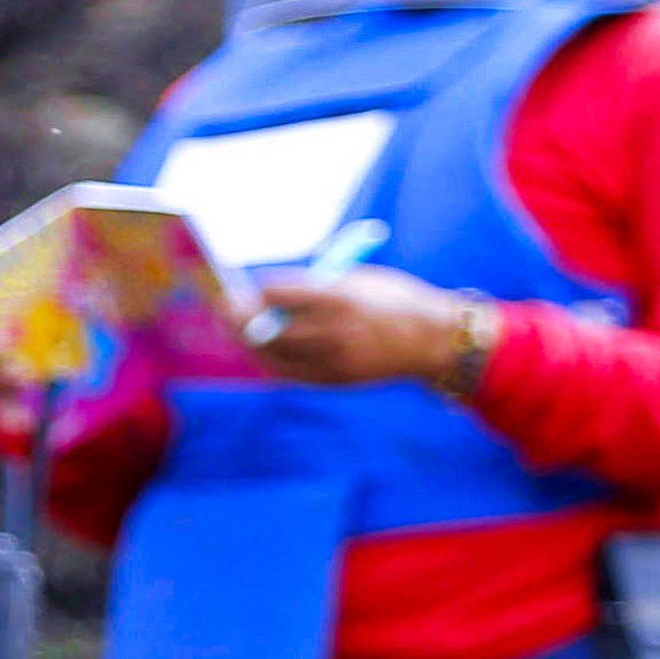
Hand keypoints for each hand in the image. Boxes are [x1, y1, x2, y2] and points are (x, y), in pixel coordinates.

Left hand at [245, 265, 479, 389]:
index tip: (242, 287)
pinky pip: (290, 374)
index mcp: (339, 296)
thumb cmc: (393, 299)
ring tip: (237, 329)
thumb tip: (267, 292)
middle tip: (224, 308)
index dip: (254, 290)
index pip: (275, 293)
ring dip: (249, 341)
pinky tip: (262, 351)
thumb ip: (314, 285)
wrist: (435, 339)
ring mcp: (334, 360)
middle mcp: (334, 330)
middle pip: (267, 327)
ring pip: (273, 354)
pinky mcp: (337, 380)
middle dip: (239, 317)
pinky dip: (271, 361)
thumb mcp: (357, 278)